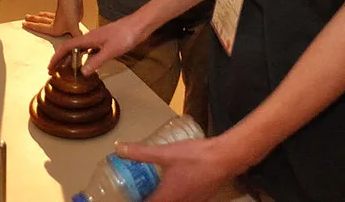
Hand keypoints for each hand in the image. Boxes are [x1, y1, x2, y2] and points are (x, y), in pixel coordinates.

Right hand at [22, 2, 83, 37]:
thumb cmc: (71, 11)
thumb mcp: (74, 27)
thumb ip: (76, 36)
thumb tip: (79, 44)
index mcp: (55, 28)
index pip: (40, 28)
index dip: (32, 27)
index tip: (24, 24)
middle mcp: (55, 23)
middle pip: (42, 21)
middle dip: (34, 20)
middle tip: (26, 18)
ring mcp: (60, 17)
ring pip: (48, 17)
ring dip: (42, 16)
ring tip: (38, 15)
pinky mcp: (65, 13)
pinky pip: (55, 14)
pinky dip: (52, 14)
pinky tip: (55, 14)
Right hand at [48, 15, 144, 76]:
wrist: (139, 25)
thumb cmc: (125, 35)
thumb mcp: (110, 51)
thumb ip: (96, 62)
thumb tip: (82, 73)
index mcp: (88, 38)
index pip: (66, 46)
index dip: (57, 56)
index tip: (50, 67)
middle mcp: (91, 38)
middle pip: (71, 48)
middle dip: (61, 58)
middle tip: (55, 71)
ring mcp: (98, 40)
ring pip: (80, 50)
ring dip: (72, 59)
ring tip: (68, 70)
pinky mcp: (106, 42)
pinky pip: (90, 51)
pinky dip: (85, 58)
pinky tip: (88, 65)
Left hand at [117, 138, 233, 201]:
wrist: (224, 159)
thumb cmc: (195, 157)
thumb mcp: (165, 153)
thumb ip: (141, 152)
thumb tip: (120, 148)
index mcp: (167, 198)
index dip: (136, 201)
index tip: (129, 195)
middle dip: (148, 198)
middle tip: (138, 190)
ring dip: (161, 196)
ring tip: (153, 185)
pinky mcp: (201, 198)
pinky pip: (183, 200)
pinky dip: (173, 195)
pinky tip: (172, 182)